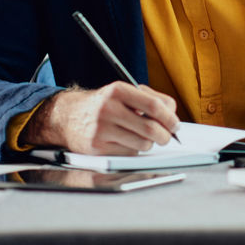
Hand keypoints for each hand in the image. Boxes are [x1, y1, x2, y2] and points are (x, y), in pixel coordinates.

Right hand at [20, 82, 179, 154]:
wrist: (69, 117)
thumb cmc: (103, 105)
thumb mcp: (123, 93)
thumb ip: (150, 98)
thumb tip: (172, 114)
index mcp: (118, 91)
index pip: (153, 105)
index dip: (169, 117)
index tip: (175, 124)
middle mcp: (108, 109)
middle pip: (150, 128)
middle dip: (165, 136)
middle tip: (167, 137)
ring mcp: (101, 129)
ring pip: (141, 144)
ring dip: (149, 144)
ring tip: (145, 138)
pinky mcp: (97, 147)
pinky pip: (128, 153)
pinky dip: (134, 150)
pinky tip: (127, 142)